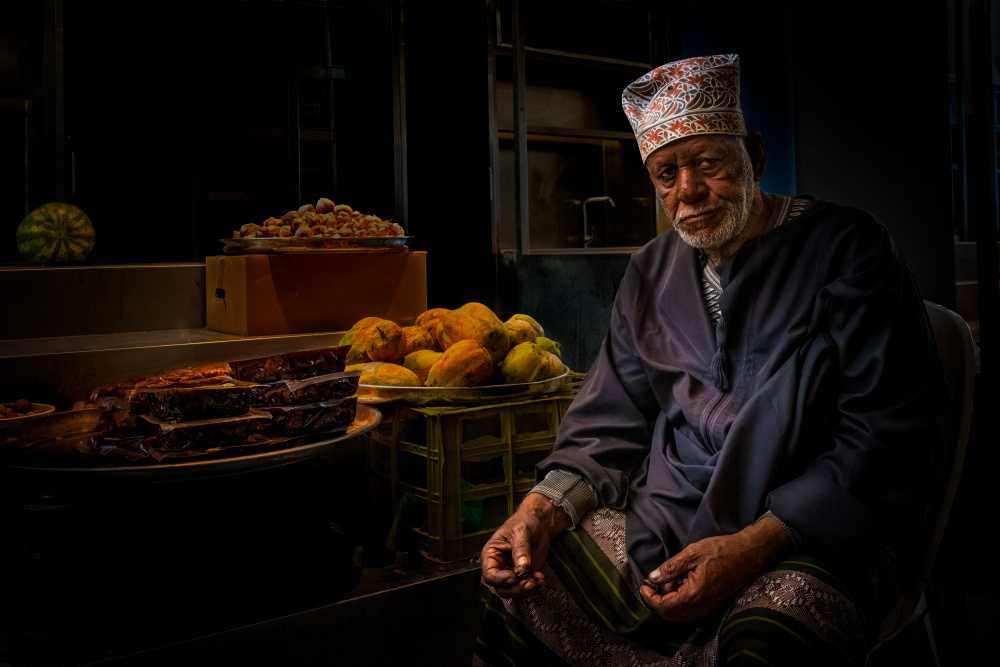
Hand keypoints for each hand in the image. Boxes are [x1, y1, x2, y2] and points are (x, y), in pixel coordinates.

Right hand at [480, 493, 570, 598]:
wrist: (538, 524)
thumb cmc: (523, 523)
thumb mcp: (520, 532)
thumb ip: (521, 550)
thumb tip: (522, 569)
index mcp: (491, 555)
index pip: (490, 574)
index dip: (500, 579)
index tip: (515, 576)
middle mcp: (500, 567)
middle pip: (501, 588)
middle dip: (516, 589)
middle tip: (530, 582)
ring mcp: (512, 573)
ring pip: (514, 592)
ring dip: (527, 591)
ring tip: (540, 581)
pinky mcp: (524, 576)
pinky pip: (525, 590)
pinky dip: (535, 589)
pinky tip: (542, 581)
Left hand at [639, 516, 790, 620]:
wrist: (749, 554)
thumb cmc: (721, 550)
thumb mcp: (692, 553)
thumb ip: (670, 568)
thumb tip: (653, 577)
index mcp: (695, 595)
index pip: (664, 607)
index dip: (649, 597)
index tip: (644, 584)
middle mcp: (702, 607)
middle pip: (670, 615)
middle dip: (657, 600)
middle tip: (652, 582)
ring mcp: (709, 608)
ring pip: (680, 613)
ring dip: (669, 599)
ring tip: (667, 578)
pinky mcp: (713, 605)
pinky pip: (690, 609)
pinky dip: (680, 599)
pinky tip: (680, 581)